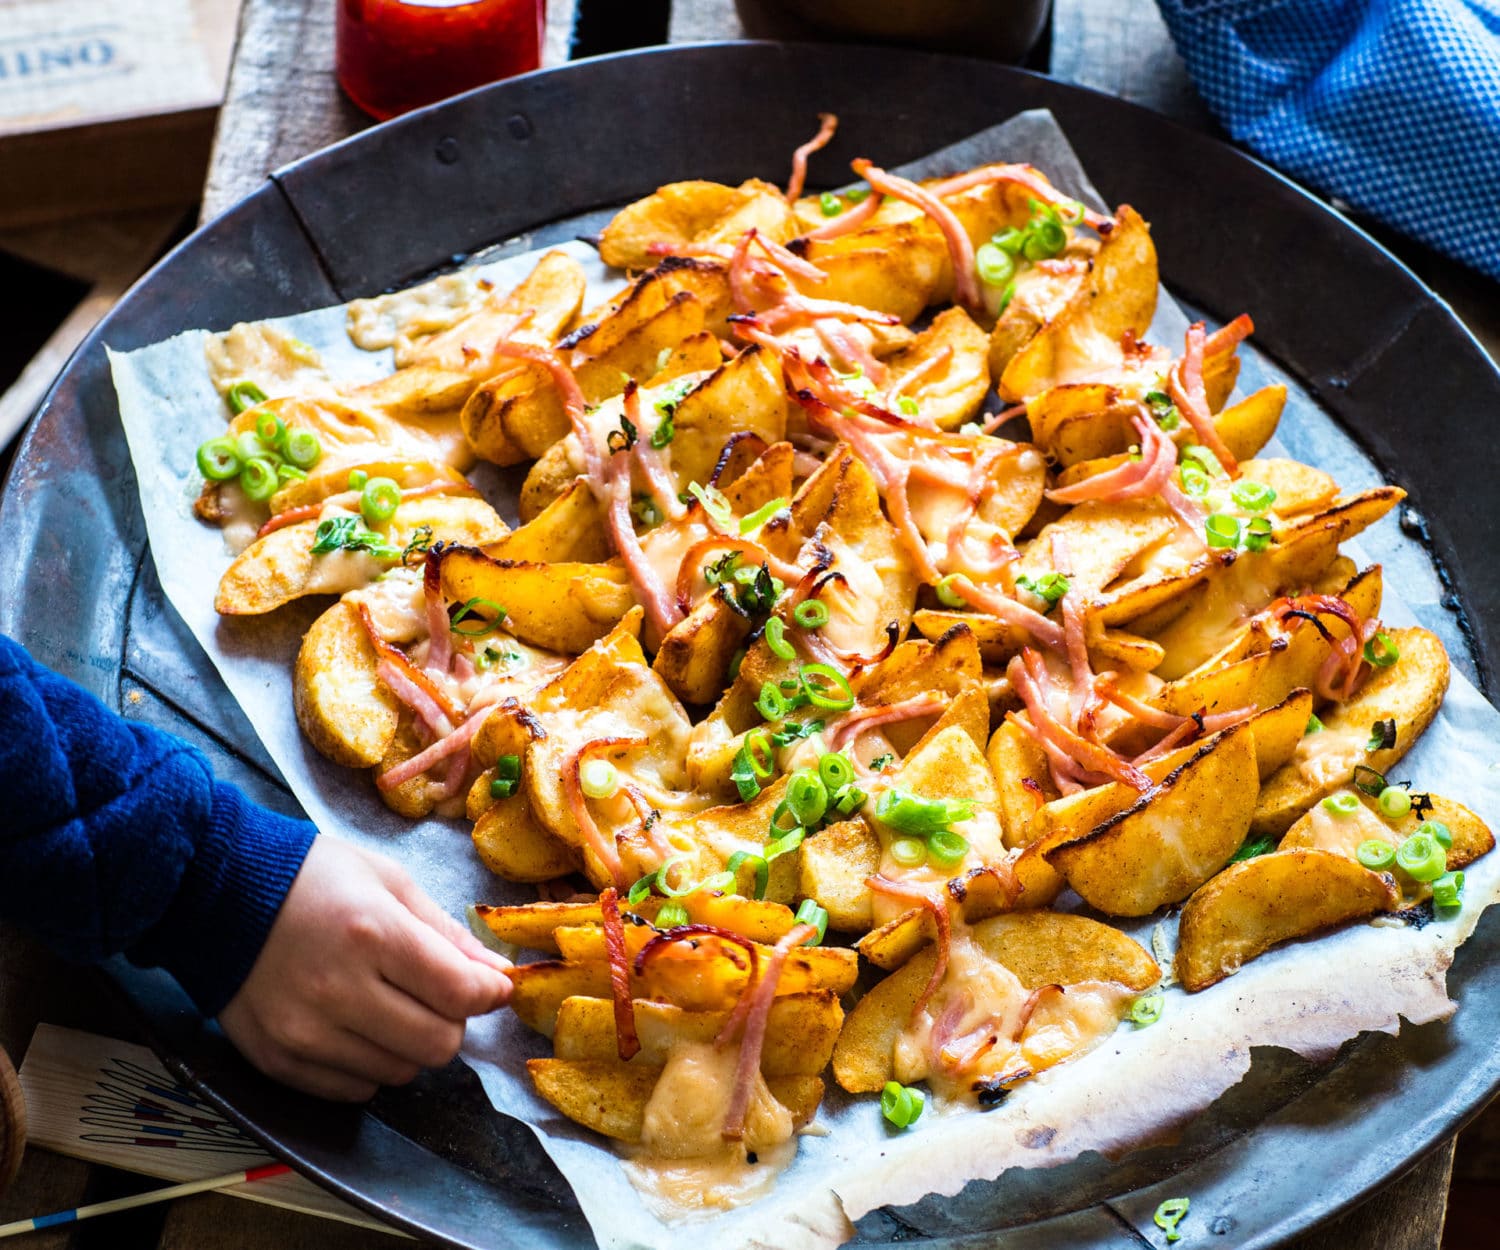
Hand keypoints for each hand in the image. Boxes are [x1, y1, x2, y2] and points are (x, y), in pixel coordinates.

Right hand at [219, 836, 510, 1100]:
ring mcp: (305, 1032)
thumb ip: (444, 931)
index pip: (459, 994)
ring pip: (400, 1072)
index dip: (489, 994)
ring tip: (389, 1004)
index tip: (492, 987)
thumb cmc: (310, 876)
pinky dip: (370, 1065)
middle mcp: (339, 990)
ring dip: (410, 1044)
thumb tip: (494, 976)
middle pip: (437, 1045)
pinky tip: (356, 1026)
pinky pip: (354, 1090)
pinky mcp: (277, 1060)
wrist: (214, 890)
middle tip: (437, 995)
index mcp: (373, 933)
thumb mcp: (387, 880)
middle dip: (453, 1022)